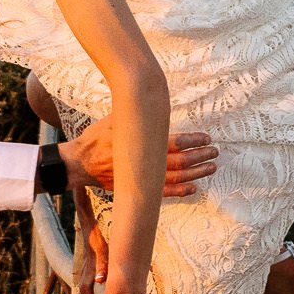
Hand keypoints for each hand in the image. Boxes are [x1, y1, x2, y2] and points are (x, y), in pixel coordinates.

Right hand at [63, 113, 217, 199]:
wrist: (79, 163)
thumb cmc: (96, 139)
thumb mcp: (114, 119)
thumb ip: (133, 115)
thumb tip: (151, 99)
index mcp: (140, 144)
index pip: (174, 143)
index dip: (193, 141)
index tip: (206, 138)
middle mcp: (144, 163)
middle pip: (180, 162)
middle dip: (200, 156)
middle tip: (214, 152)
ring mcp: (141, 179)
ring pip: (176, 178)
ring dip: (196, 173)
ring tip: (211, 167)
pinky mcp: (137, 189)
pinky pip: (163, 193)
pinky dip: (180, 191)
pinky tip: (193, 188)